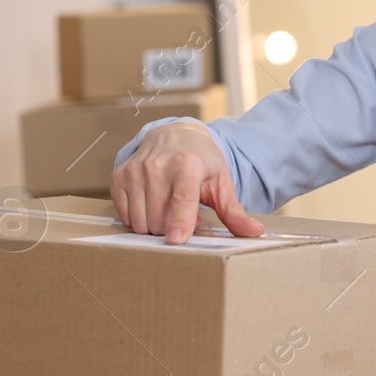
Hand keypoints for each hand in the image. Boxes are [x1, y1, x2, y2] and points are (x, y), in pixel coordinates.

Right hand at [110, 121, 263, 243]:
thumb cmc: (201, 161)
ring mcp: (136, 170)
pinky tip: (152, 205)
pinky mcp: (119, 176)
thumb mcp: (221, 182)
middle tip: (184, 215)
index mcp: (188, 165)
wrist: (175, 135)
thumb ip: (234, 211)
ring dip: (155, 225)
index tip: (176, 240)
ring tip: (169, 209)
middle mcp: (158, 165)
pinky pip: (125, 215)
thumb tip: (256, 232)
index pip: (182, 199)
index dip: (180, 222)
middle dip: (172, 228)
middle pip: (160, 218)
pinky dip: (139, 218)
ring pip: (140, 221)